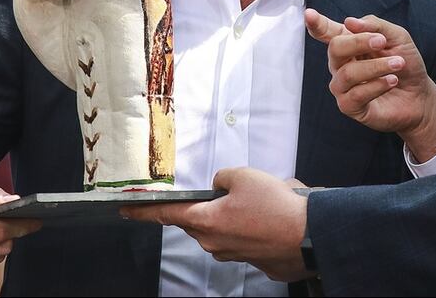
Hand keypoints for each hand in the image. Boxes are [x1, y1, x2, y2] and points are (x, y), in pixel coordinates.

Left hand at [121, 168, 311, 282]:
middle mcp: (214, 242)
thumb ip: (222, 178)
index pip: (166, 214)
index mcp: (206, 221)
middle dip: (208, 206)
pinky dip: (253, 228)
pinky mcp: (253, 260)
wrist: (309, 235)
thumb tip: (220, 187)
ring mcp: (233, 255)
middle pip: (199, 221)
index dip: (144, 211)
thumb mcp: (244, 176)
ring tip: (263, 202)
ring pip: (223, 230)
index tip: (126, 210)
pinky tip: (272, 218)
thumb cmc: (276, 206)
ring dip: (235, 216)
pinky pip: (245, 239)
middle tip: (232, 192)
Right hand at [305, 9, 435, 161]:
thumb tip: (350, 22)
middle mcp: (340, 64)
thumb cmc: (405, 64)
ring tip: (398, 64)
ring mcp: (343, 86)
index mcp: (348, 44)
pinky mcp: (349, 106)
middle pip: (336, 48)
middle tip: (382, 42)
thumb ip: (376, 26)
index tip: (309, 14)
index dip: (316, 24)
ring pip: (348, 73)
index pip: (327, 32)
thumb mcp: (398, 37)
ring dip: (376, 66)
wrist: (419, 95)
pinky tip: (391, 81)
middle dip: (359, 42)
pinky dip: (377, 85)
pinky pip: (356, 95)